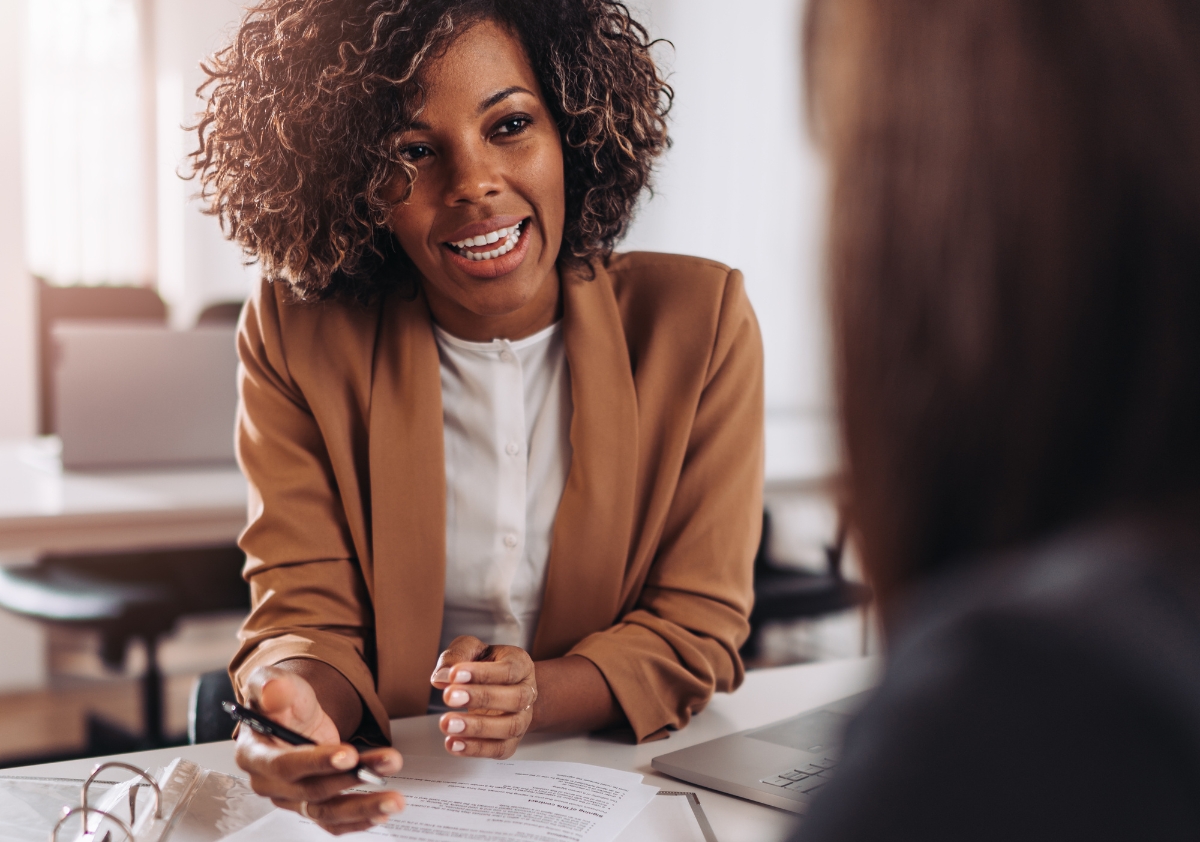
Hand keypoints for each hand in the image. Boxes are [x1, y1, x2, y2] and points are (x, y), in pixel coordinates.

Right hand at [235, 665, 404, 834]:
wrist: (291, 713)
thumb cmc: (281, 700)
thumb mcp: (273, 682)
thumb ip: (272, 684)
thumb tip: (273, 688)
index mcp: (254, 754)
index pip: (283, 765)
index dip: (317, 762)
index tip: (350, 755)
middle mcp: (269, 783)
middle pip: (311, 791)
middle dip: (352, 779)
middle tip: (387, 764)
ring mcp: (291, 798)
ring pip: (326, 811)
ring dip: (362, 806)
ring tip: (394, 799)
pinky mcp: (310, 804)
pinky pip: (332, 820)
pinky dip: (358, 820)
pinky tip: (382, 813)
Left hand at [431, 636, 537, 758]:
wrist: (500, 687)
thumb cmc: (485, 665)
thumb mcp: (472, 649)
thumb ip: (457, 655)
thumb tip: (440, 676)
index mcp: (521, 665)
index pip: (508, 670)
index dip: (482, 673)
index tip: (453, 674)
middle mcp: (527, 692)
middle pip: (514, 698)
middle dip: (480, 698)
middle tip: (449, 697)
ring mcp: (522, 719)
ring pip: (509, 727)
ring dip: (477, 728)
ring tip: (448, 724)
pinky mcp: (511, 741)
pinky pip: (500, 749)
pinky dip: (476, 749)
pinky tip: (454, 743)